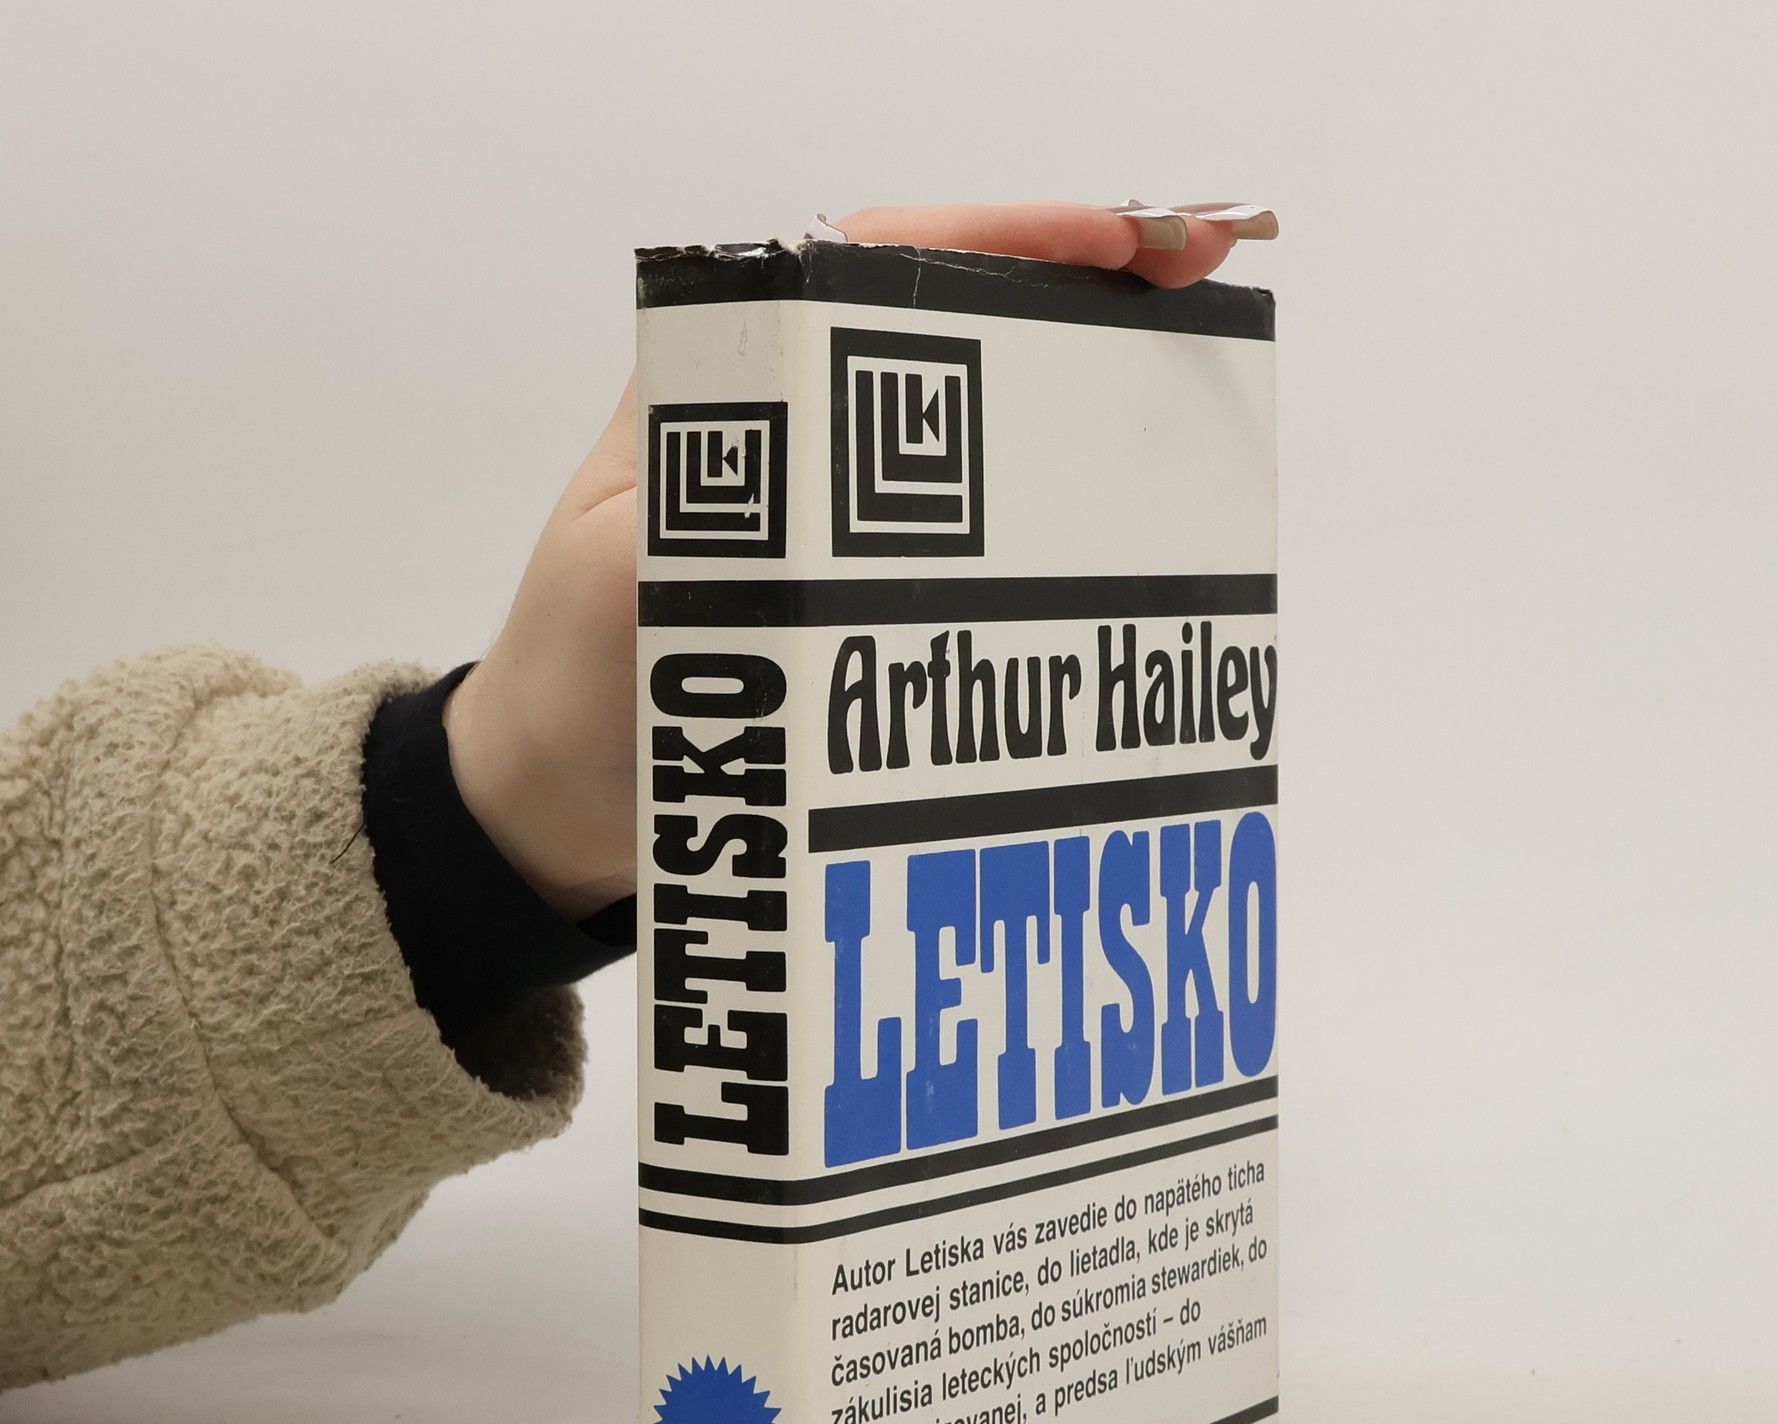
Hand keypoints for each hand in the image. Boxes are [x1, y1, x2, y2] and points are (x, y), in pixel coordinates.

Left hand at [444, 200, 1272, 917]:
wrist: (552, 810)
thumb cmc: (572, 695)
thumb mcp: (627, 583)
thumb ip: (714, 498)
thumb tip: (825, 435)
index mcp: (727, 395)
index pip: (876, 258)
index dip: (1007, 233)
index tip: (1124, 242)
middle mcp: (791, 431)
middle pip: (949, 320)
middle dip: (1076, 291)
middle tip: (1198, 287)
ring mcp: (829, 512)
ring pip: (971, 416)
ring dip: (1074, 389)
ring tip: (1183, 385)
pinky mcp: (851, 586)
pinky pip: (965, 523)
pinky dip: (1043, 502)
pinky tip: (1114, 517)